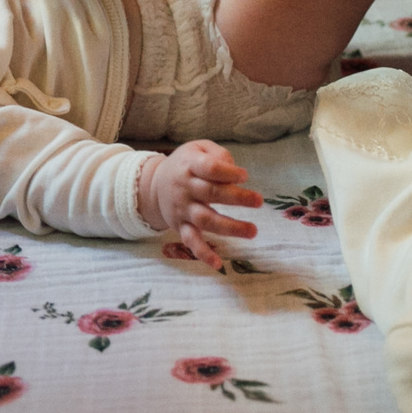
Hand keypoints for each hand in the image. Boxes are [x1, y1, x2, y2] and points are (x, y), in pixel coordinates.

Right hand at [139, 139, 259, 266]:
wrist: (153, 184)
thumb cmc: (186, 164)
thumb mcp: (198, 149)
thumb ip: (218, 155)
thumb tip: (237, 174)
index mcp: (190, 165)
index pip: (210, 168)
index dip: (228, 172)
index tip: (245, 176)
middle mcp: (185, 188)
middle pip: (212, 193)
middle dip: (237, 198)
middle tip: (258, 201)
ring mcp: (183, 209)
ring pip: (206, 220)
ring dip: (230, 227)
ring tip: (253, 231)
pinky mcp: (181, 227)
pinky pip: (191, 242)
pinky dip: (203, 253)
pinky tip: (218, 264)